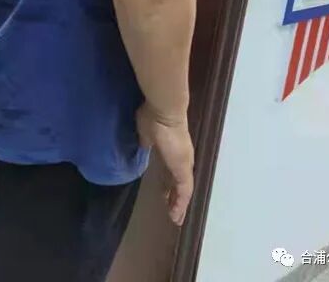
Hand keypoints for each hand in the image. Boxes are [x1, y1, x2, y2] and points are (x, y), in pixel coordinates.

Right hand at [137, 102, 193, 226]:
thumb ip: (146, 143)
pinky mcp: (183, 168)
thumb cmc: (154, 117)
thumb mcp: (145, 134)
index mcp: (173, 149)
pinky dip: (181, 203)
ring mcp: (184, 162)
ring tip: (175, 217)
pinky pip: (184, 191)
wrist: (164, 110)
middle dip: (175, 196)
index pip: (172, 171)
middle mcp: (182, 157)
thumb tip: (144, 148)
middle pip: (180, 182)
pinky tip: (176, 214)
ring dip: (179, 203)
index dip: (169, 183)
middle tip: (170, 210)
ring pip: (184, 189)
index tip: (164, 194)